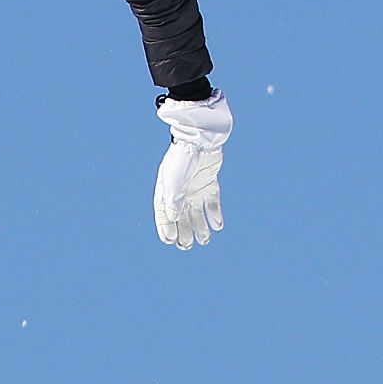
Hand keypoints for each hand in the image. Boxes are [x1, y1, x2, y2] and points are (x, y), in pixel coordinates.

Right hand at [153, 90, 231, 248]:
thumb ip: (174, 199)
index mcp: (166, 189)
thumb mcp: (175, 179)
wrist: (201, 137)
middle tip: (187, 246)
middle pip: (181, 216)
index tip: (170, 242)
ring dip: (200, 226)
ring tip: (204, 241)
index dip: (165, 228)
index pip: (164, 213)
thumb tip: (173, 219)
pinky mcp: (209, 181)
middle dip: (183, 231)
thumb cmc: (184, 156)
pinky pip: (212, 201)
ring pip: (197, 212)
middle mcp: (180, 190)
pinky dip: (215, 213)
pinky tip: (218, 226)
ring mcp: (195, 186)